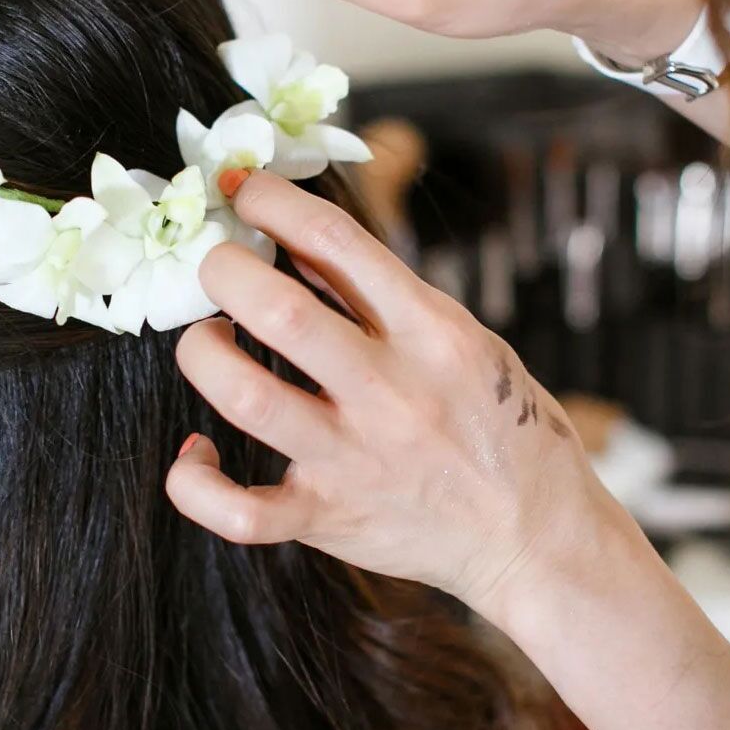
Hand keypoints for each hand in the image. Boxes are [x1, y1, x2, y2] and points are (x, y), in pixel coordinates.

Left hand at [165, 170, 621, 619]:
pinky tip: (194, 453)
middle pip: (281, 311)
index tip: (244, 193)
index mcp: (432, 333)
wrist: (535, 536)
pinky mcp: (329, 518)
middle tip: (215, 265)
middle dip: (224, 270)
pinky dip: (195, 483)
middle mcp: (391, 392)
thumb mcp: (463, 341)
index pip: (338, 240)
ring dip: (203, 355)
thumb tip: (295, 243)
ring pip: (246, 398)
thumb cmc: (499, 426)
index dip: (273, 200)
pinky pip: (239, 511)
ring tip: (206, 341)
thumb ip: (382, 298)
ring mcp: (355, 459)